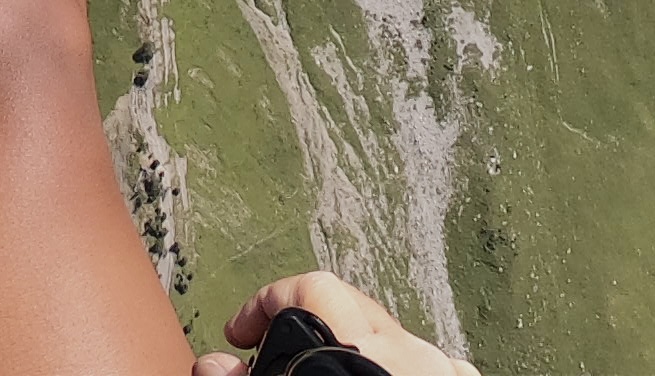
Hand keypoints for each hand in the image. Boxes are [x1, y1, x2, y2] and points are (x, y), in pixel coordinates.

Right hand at [195, 269, 480, 375]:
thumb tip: (216, 362)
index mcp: (360, 344)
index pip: (306, 287)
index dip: (263, 303)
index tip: (239, 332)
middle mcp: (406, 348)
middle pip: (349, 305)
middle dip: (304, 322)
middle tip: (269, 352)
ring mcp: (438, 366)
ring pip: (389, 334)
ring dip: (349, 346)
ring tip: (316, 368)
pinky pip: (425, 359)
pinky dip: (394, 362)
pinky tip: (369, 375)